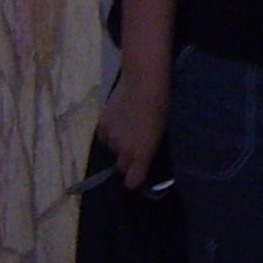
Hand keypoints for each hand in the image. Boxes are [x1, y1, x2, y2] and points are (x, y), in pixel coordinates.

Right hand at [96, 68, 167, 187]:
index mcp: (142, 154)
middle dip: (128, 163)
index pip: (133, 180)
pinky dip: (109, 134)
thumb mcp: (161, 131)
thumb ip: (150, 147)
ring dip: (118, 146)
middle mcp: (124, 150)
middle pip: (122, 167)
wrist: (143, 82)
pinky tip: (118, 122)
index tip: (137, 178)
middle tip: (136, 150)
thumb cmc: (161, 105)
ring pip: (112, 151)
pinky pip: (103, 138)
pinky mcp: (101, 125)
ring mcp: (111, 138)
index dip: (135, 180)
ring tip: (128, 131)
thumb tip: (145, 154)